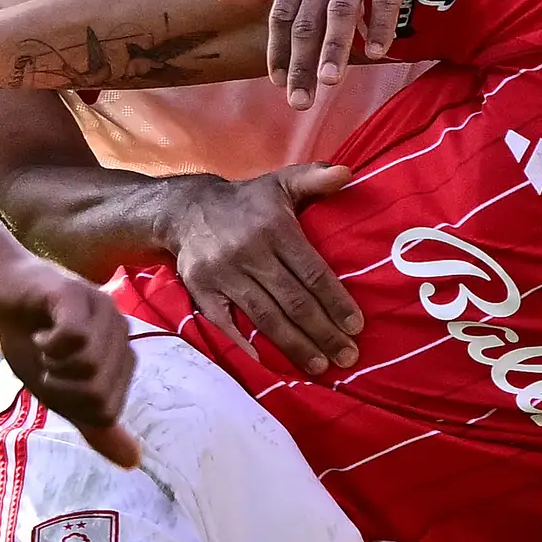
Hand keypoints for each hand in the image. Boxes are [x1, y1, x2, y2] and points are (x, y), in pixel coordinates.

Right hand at [0, 231, 140, 468]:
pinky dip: (49, 345)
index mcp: (121, 359)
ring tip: (44, 347)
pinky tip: (41, 334)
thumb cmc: (28, 339)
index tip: (54, 380)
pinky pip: (74, 337)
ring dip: (53, 366)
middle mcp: (120, 333)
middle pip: (98, 392)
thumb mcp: (61, 393)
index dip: (70, 404)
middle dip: (60, 388)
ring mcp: (102, 310)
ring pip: (89, 366)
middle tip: (46, 363)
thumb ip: (95, 424)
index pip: (107, 410)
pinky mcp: (76, 294)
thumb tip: (133, 463)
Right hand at [162, 166, 360, 375]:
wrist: (185, 210)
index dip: (335, 302)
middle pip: (293, 301)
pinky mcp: (202, 291)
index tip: (356, 327)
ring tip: (320, 367)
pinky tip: (268, 362)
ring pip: (265, 317)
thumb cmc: (246, 202)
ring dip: (295, 346)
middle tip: (347, 357)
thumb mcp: (280, 182)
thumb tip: (347, 174)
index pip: (312, 273)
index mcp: (275, 228)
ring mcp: (224, 275)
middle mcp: (250, 253)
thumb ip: (314, 178)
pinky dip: (246, 344)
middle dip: (322, 333)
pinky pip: (227, 323)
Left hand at [266, 0, 454, 106]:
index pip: (282, 14)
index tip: (277, 82)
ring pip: (342, 11)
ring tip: (329, 81)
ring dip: (335, 47)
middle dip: (301, 63)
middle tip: (299, 101)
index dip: (278, 49)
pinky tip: (376, 52)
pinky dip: (381, 24)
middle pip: (308, 20)